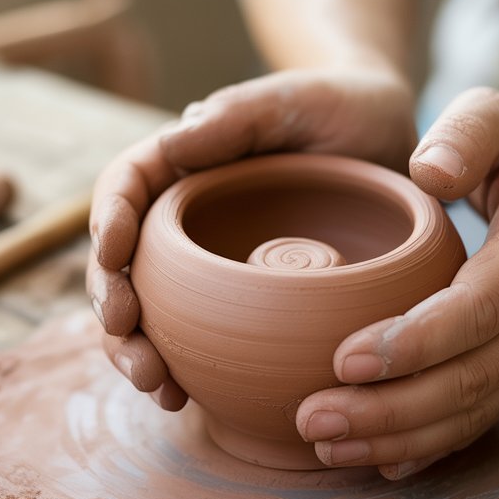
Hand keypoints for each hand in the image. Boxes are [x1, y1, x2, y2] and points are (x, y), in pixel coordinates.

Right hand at [88, 68, 417, 409]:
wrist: (391, 144)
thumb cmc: (339, 106)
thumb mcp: (295, 99)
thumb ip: (239, 114)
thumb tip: (174, 139)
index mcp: (184, 161)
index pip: (126, 186)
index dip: (107, 219)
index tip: (112, 253)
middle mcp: (184, 218)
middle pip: (122, 262)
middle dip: (113, 306)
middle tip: (128, 340)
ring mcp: (208, 266)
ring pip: (149, 312)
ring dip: (137, 351)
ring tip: (155, 384)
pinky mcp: (239, 303)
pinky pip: (198, 342)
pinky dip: (183, 372)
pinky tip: (186, 399)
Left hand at [294, 88, 498, 478]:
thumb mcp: (495, 113)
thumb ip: (465, 131)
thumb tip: (430, 172)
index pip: (483, 302)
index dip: (417, 339)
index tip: (342, 359)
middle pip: (479, 372)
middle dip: (394, 406)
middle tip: (315, 417)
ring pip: (479, 408)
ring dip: (401, 435)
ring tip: (327, 444)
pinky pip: (484, 420)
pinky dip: (428, 446)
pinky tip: (375, 460)